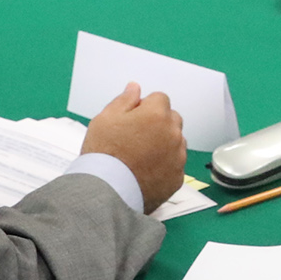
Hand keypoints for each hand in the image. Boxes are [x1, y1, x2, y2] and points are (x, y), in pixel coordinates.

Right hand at [82, 82, 187, 213]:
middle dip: (158, 123)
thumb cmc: (103, 153)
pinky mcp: (177, 178)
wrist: (106, 191)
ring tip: (140, 157)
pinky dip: (165, 165)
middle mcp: (173, 133)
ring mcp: (177, 157)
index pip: (160, 99)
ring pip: (176, 142)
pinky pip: (175, 164)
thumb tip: (135, 87)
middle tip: (136, 138)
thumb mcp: (104, 119)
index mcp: (156, 115)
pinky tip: (146, 171)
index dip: (144, 107)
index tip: (132, 120)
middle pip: (171, 119)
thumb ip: (124, 100)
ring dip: (164, 144)